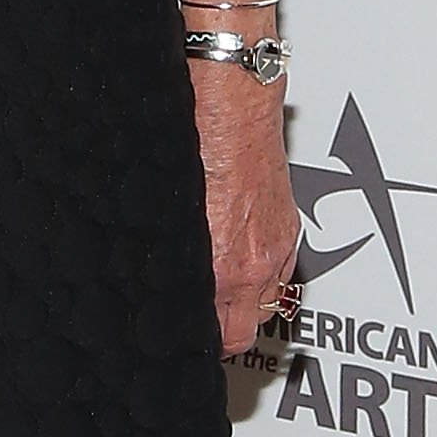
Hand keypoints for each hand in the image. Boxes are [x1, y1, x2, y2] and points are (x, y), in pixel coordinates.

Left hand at [188, 66, 299, 357]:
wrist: (230, 94)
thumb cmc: (194, 135)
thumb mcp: (164, 205)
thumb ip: (164, 249)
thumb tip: (148, 275)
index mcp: (222, 262)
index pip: (215, 334)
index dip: (190, 342)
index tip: (174, 341)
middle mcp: (255, 259)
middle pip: (244, 332)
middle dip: (220, 336)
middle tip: (195, 329)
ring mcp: (276, 241)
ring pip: (266, 304)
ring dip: (244, 307)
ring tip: (216, 300)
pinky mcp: (288, 222)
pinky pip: (279, 271)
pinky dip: (261, 275)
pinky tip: (239, 262)